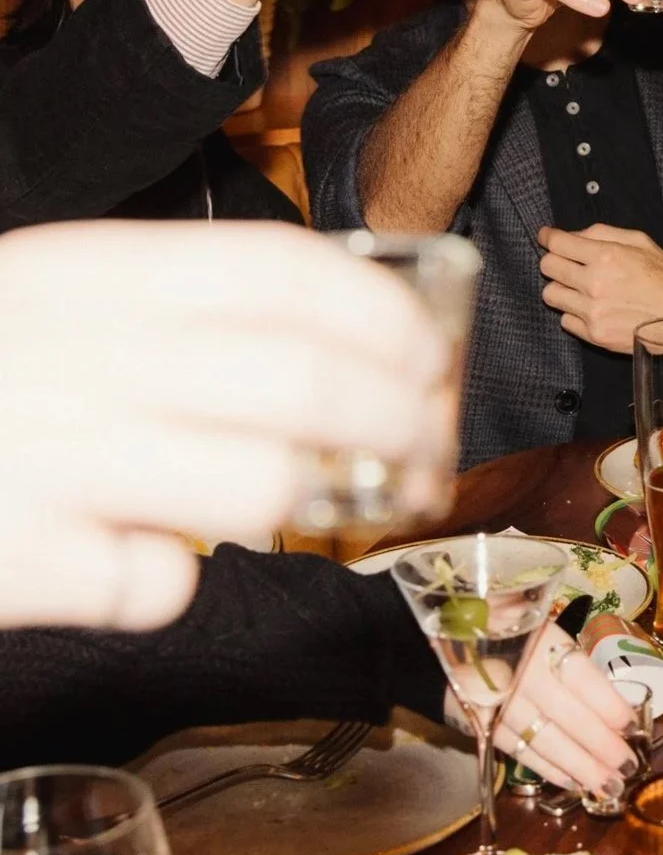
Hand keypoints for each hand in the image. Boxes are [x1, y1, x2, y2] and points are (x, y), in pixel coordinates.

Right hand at [0, 223, 449, 630]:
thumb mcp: (46, 296)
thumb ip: (169, 306)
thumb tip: (339, 336)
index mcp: (90, 272)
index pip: (283, 273)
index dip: (383, 316)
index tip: (430, 355)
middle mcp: (78, 357)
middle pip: (304, 382)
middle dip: (401, 421)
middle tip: (429, 447)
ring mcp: (50, 461)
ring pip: (264, 486)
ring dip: (328, 502)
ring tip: (344, 504)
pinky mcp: (23, 561)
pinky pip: (157, 583)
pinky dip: (167, 581)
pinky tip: (142, 558)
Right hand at [479, 627, 640, 795]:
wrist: (445, 642)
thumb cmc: (511, 631)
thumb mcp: (543, 628)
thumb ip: (571, 659)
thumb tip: (615, 699)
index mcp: (540, 641)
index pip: (581, 678)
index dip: (608, 704)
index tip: (631, 724)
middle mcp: (519, 673)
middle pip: (567, 716)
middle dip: (601, 745)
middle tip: (628, 765)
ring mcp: (498, 704)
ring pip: (545, 741)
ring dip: (580, 767)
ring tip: (609, 785)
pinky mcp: (483, 727)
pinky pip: (521, 753)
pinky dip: (549, 770)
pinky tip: (574, 782)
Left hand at [538, 225, 662, 353]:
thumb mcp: (641, 242)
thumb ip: (603, 233)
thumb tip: (572, 236)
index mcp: (606, 256)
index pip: (558, 243)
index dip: (548, 237)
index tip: (547, 237)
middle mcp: (595, 283)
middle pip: (548, 267)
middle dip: (554, 261)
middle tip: (566, 263)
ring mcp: (592, 311)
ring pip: (550, 295)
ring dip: (561, 288)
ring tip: (579, 289)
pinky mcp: (594, 334)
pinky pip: (565, 320)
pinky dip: (574, 313)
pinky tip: (593, 309)